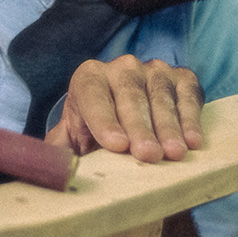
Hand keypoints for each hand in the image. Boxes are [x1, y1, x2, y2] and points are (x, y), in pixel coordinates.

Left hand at [43, 55, 203, 161]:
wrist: (126, 127)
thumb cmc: (94, 137)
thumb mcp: (69, 142)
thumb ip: (54, 152)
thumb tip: (43, 169)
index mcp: (88, 77)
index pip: (93, 94)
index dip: (103, 119)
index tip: (116, 146)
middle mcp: (121, 67)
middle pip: (129, 94)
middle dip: (139, 126)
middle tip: (148, 155)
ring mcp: (154, 70)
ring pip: (160, 94)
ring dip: (168, 126)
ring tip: (174, 154)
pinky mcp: (182, 78)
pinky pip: (188, 94)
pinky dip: (191, 117)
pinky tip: (193, 141)